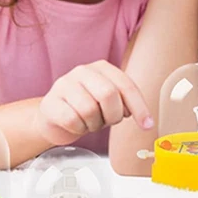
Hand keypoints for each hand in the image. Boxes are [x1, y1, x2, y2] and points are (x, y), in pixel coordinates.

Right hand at [36, 60, 153, 145]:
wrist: (55, 118)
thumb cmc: (86, 108)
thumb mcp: (109, 101)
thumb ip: (126, 102)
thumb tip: (147, 120)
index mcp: (102, 67)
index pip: (126, 85)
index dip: (139, 106)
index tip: (147, 124)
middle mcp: (82, 71)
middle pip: (108, 94)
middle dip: (113, 115)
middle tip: (108, 121)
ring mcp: (64, 85)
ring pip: (89, 110)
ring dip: (94, 124)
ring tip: (90, 122)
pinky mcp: (50, 102)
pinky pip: (72, 120)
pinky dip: (79, 129)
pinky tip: (76, 125)